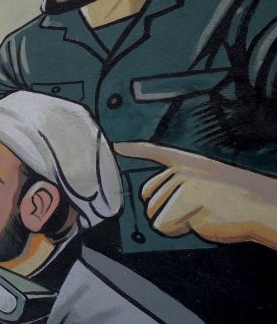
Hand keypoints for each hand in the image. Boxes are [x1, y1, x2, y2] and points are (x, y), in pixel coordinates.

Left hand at [114, 142, 276, 250]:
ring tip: (201, 213)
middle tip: (196, 208)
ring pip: (154, 214)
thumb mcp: (204, 183)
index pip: (153, 150)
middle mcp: (180, 171)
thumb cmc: (233, 198)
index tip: (116, 146)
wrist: (262, 206)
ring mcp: (182, 187)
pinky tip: (199, 221)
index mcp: (186, 161)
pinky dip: (178, 230)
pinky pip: (165, 225)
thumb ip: (177, 186)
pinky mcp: (186, 206)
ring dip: (174, 222)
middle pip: (148, 198)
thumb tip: (149, 203)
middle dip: (165, 210)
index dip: (133, 149)